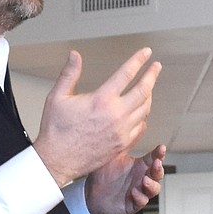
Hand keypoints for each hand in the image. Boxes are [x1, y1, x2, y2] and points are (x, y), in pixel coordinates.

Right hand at [33, 48, 161, 187]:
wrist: (57, 160)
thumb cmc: (56, 131)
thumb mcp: (58, 97)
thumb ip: (69, 74)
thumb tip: (75, 55)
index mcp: (101, 100)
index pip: (127, 73)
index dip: (139, 60)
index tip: (145, 53)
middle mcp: (115, 115)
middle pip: (144, 90)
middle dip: (152, 75)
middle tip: (156, 67)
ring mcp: (121, 131)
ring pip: (145, 109)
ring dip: (149, 95)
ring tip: (148, 88)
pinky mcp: (121, 144)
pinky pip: (140, 128)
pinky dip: (143, 117)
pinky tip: (140, 113)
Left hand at [86, 145, 166, 213]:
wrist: (91, 194)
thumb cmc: (103, 175)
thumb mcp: (113, 156)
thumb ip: (124, 144)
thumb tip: (131, 126)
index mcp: (139, 166)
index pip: (153, 158)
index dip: (159, 153)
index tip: (161, 148)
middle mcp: (141, 178)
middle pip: (157, 174)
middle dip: (159, 169)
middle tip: (156, 163)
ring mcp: (139, 191)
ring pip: (154, 189)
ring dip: (152, 185)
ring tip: (144, 180)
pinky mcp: (133, 204)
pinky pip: (141, 202)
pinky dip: (140, 197)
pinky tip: (133, 192)